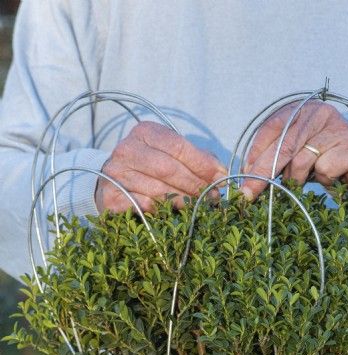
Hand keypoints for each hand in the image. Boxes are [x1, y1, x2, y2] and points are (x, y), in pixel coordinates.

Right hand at [95, 121, 226, 212]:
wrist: (113, 184)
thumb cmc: (150, 168)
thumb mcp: (171, 154)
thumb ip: (197, 159)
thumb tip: (220, 174)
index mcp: (144, 132)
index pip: (178, 146)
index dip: (202, 164)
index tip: (220, 178)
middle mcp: (127, 149)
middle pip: (168, 169)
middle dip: (195, 185)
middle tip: (212, 198)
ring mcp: (116, 174)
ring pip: (158, 190)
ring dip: (184, 201)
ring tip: (199, 207)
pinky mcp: (111, 197)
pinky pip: (144, 206)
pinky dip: (162, 211)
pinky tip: (175, 214)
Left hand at [240, 101, 347, 200]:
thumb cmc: (327, 158)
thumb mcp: (299, 152)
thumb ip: (278, 156)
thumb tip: (248, 175)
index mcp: (302, 110)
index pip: (273, 126)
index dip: (256, 151)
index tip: (244, 172)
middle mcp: (319, 113)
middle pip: (284, 145)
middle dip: (263, 173)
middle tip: (248, 194)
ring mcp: (337, 128)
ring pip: (302, 161)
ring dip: (299, 180)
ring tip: (311, 179)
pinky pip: (325, 171)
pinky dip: (326, 181)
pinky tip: (336, 177)